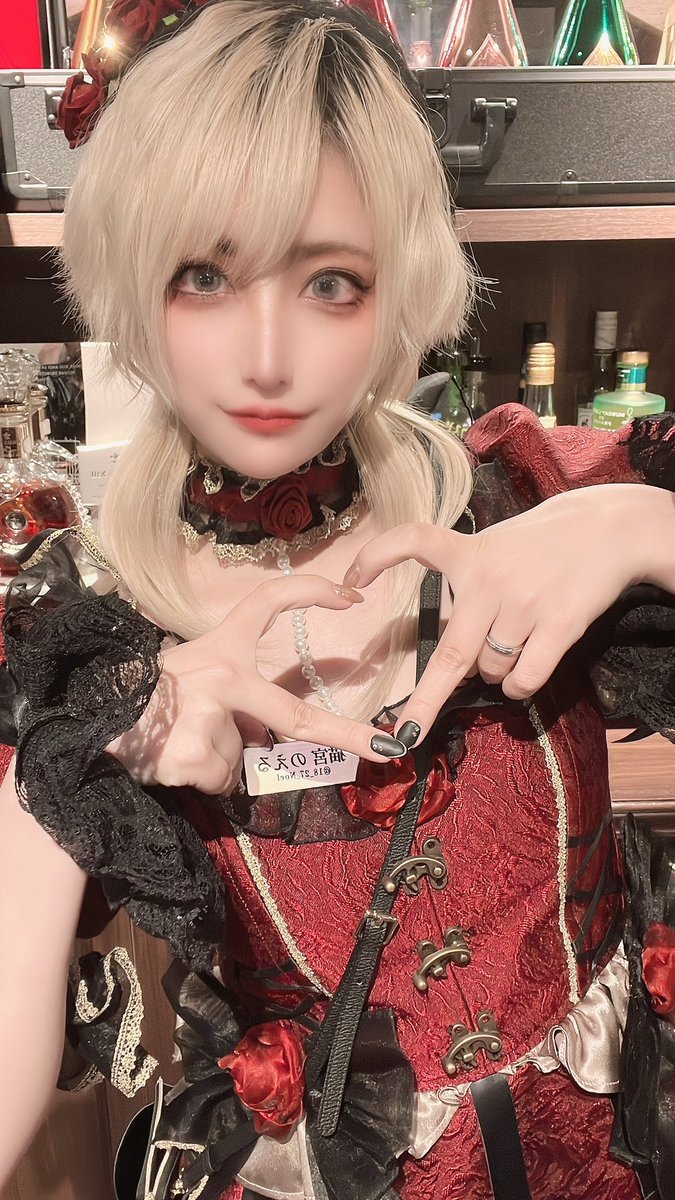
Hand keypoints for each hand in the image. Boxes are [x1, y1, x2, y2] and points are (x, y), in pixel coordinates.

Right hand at [108, 574, 407, 791]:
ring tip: (179, 743)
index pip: (269, 601)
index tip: (351, 595)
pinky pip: (221, 779)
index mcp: (220, 647)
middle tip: (384, 749)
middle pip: (293, 716)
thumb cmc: (142, 698)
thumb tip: (262, 739)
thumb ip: (233, 698)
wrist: (91, 721)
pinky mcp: (196, 753)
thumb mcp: (190, 679)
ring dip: (221, 761)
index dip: (311, 591)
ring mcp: (208, 713)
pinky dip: (204, 779)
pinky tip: (174, 761)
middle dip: (345, 736)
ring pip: (242, 758)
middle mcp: (220, 674)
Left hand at [342, 483, 668, 744]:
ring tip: (517, 640)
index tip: (351, 582)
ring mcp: (524, 603)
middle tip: (406, 733)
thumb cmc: (543, 543)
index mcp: (468, 551)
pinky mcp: (560, 624)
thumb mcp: (495, 545)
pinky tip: (528, 669)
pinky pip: (524, 679)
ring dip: (495, 675)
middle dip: (425, 702)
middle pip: (451, 655)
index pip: (412, 541)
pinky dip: (519, 687)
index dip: (376, 558)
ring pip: (491, 670)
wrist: (610, 529)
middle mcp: (490, 578)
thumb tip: (455, 662)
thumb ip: (468, 587)